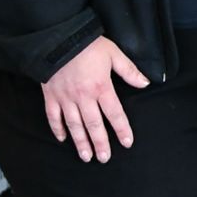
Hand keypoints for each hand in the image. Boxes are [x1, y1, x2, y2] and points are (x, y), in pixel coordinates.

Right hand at [41, 37, 149, 162]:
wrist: (57, 37)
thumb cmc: (87, 44)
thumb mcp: (113, 53)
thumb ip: (129, 70)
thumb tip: (145, 83)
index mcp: (101, 87)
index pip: (115, 114)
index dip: (121, 129)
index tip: (127, 142)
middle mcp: (83, 97)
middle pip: (94, 125)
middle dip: (100, 143)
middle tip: (104, 158)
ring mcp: (65, 98)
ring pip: (74, 125)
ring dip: (80, 142)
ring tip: (86, 156)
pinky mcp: (51, 96)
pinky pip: (53, 116)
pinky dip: (57, 129)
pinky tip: (62, 139)